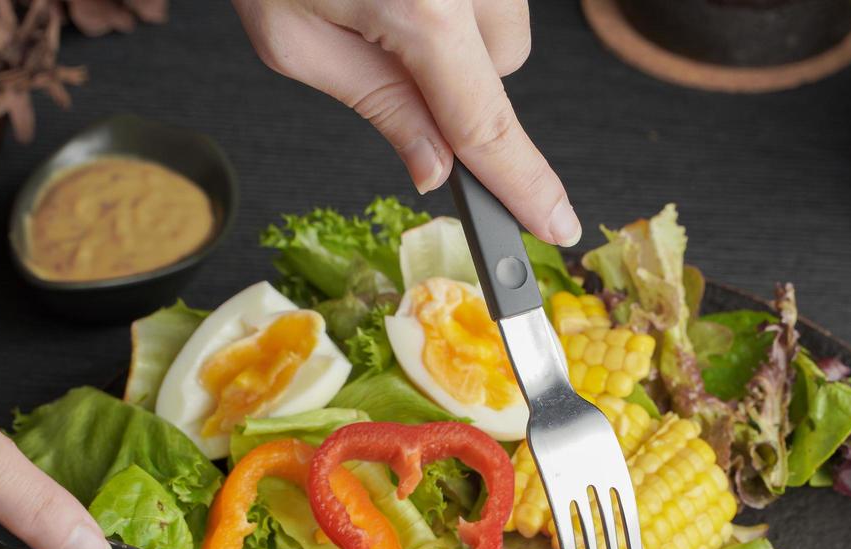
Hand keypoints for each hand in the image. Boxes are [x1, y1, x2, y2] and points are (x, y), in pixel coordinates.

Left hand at [232, 0, 580, 246]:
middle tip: (382, 45)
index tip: (557, 226)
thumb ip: (379, 108)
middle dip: (456, 79)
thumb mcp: (293, 40)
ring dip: (454, 30)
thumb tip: (435, 167)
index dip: (522, 184)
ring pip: (499, 22)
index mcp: (421, 9)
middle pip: (503, 67)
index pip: (485, 124)